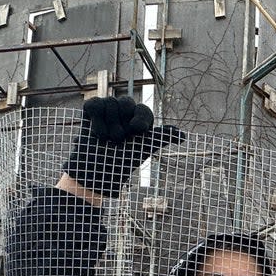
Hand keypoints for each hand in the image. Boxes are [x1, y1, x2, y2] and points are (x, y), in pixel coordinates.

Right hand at [61, 96, 184, 198]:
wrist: (95, 173)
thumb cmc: (120, 164)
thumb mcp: (142, 151)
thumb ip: (160, 139)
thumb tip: (183, 135)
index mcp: (139, 123)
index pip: (144, 110)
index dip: (140, 120)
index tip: (136, 132)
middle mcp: (125, 114)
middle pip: (126, 102)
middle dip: (121, 123)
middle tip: (118, 139)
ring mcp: (108, 111)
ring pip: (111, 101)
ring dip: (109, 124)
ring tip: (106, 138)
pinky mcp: (92, 110)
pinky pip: (96, 103)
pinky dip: (96, 119)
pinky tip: (96, 132)